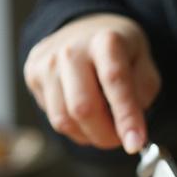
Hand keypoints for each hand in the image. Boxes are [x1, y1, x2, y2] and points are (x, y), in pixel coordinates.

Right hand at [23, 13, 158, 153]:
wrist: (86, 31)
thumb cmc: (119, 54)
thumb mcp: (144, 66)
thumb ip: (143, 95)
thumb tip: (130, 131)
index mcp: (105, 41)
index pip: (114, 82)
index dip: (126, 117)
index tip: (135, 144)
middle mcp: (71, 49)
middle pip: (82, 108)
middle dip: (105, 135)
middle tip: (119, 139)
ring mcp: (46, 62)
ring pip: (64, 120)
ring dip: (89, 135)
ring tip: (103, 124)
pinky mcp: (32, 75)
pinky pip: (53, 119)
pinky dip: (74, 128)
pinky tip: (84, 113)